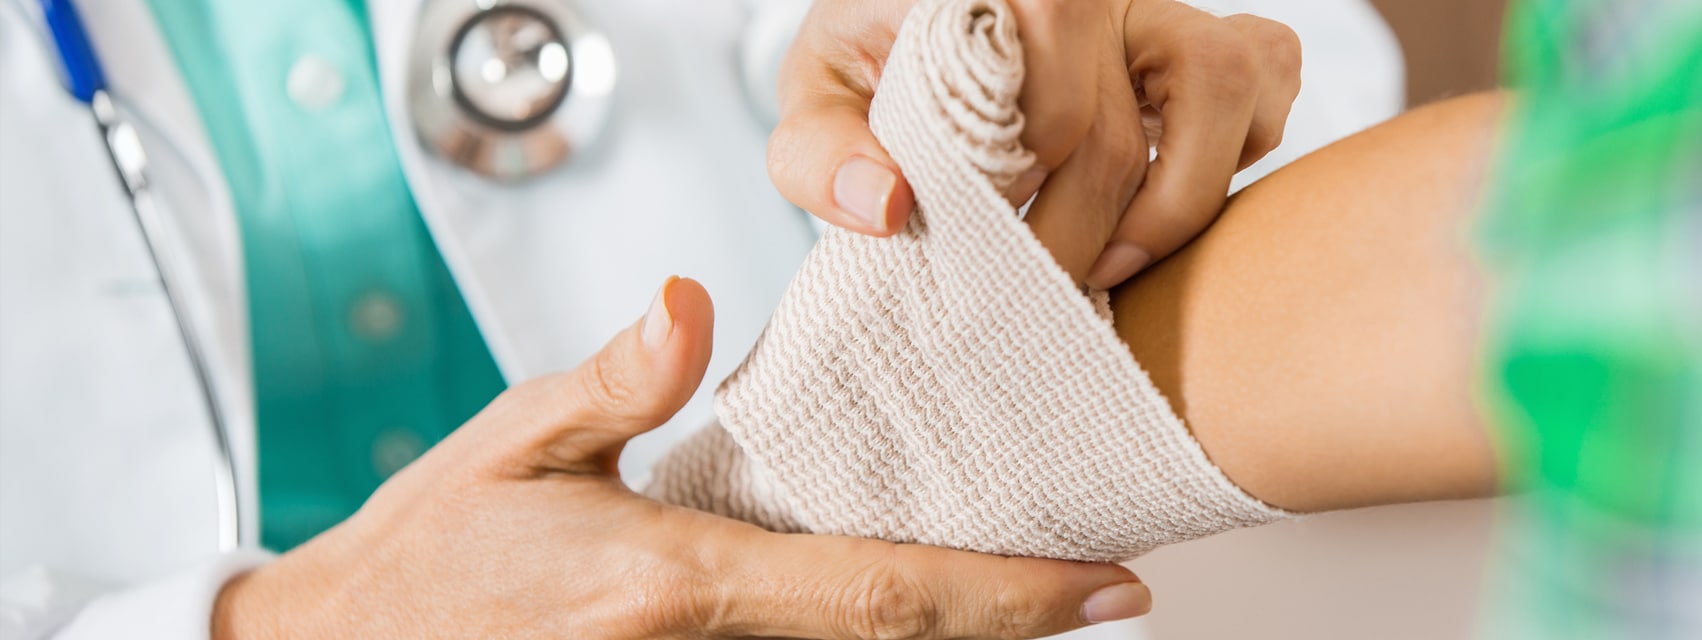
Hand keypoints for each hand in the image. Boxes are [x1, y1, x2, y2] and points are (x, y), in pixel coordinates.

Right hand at [213, 277, 1149, 638]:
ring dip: (957, 635)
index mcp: (676, 580)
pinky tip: (922, 617)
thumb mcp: (513, 444)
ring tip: (1046, 602)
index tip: (1105, 586)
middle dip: (1014, 623)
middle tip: (1111, 593)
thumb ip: (615, 381)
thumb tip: (694, 304)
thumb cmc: (430, 555)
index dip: (1008, 596)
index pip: (881, 590)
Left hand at [769, 0, 1301, 288]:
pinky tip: (1164, 192)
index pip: (1041, 109)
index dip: (1017, 205)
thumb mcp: (819, 97)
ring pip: (1223, 82)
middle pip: (1115, 134)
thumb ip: (821, 156)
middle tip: (1030, 296)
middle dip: (1074, 240)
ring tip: (1110, 261)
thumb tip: (889, 210)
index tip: (977, 249)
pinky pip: (1268, 72)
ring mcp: (1155, 1)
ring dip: (1172, 203)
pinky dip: (1240, 146)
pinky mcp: (1203, 29)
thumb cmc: (877, 63)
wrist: (915, 26)